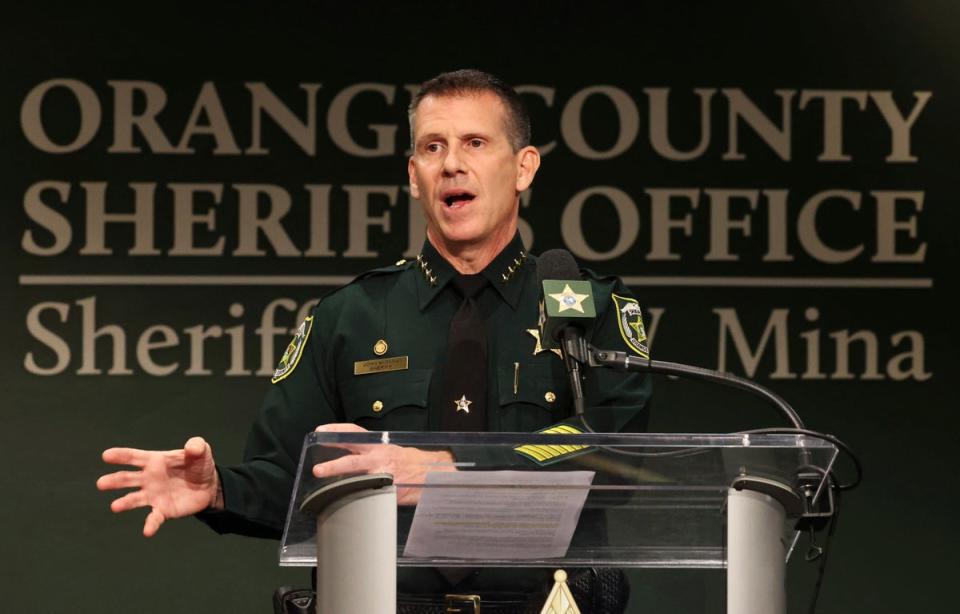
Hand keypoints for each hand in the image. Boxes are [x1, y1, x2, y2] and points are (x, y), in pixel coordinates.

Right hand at [97, 437, 219, 536]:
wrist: (209, 485)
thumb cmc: (199, 464)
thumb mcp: (202, 451)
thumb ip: (197, 446)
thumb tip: (192, 447)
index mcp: (155, 461)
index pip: (134, 457)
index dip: (121, 455)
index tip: (106, 455)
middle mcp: (149, 478)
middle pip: (127, 479)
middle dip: (114, 480)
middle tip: (101, 483)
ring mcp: (153, 495)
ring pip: (133, 499)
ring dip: (124, 503)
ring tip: (115, 506)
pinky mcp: (163, 510)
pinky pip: (154, 518)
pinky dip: (150, 524)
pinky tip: (147, 531)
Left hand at [312, 424, 454, 504]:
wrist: (434, 470)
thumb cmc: (409, 461)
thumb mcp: (389, 450)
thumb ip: (370, 454)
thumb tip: (347, 461)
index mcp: (378, 445)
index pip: (354, 433)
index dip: (336, 430)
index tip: (320, 431)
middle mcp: (380, 458)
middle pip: (353, 459)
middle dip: (334, 465)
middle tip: (317, 470)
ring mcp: (385, 475)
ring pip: (359, 480)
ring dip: (342, 487)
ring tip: (327, 493)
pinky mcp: (391, 491)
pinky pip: (371, 496)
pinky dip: (359, 500)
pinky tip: (347, 505)